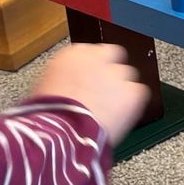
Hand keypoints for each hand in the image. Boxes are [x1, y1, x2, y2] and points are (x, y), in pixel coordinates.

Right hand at [31, 42, 150, 146]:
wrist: (61, 132)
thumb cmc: (47, 116)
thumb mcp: (45, 89)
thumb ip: (63, 78)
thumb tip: (69, 86)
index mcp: (72, 54)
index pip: (91, 52)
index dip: (93, 69)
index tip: (90, 81)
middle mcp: (97, 58)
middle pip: (113, 59)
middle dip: (109, 75)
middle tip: (103, 94)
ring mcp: (118, 74)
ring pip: (127, 76)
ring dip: (120, 90)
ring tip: (108, 110)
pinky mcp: (134, 92)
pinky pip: (138, 93)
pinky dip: (132, 104)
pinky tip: (119, 115)